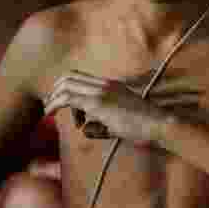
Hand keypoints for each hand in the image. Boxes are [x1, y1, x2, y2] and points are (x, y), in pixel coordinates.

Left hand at [44, 70, 165, 145]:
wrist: (158, 125)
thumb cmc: (144, 127)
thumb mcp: (119, 123)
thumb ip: (101, 125)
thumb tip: (86, 130)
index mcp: (111, 85)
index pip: (80, 77)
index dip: (66, 88)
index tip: (63, 106)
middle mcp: (104, 84)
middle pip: (69, 77)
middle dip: (55, 91)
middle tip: (50, 107)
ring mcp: (101, 91)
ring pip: (66, 85)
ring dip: (54, 98)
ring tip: (51, 112)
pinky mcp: (98, 103)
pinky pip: (68, 98)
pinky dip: (55, 104)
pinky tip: (50, 113)